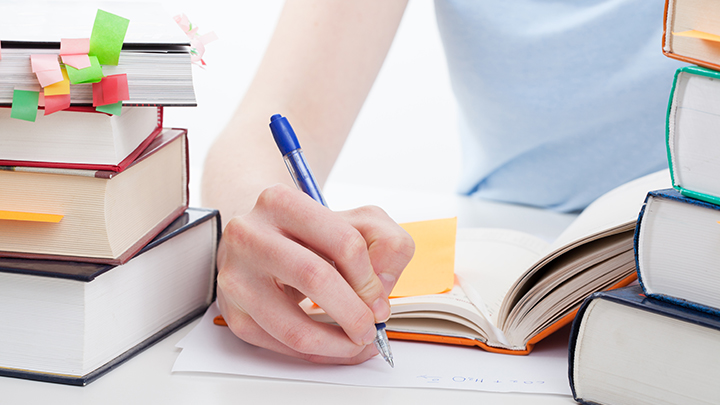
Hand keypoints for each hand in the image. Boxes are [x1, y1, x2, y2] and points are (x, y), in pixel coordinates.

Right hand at [216, 184, 414, 363]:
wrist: (258, 239)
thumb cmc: (310, 232)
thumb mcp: (357, 220)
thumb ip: (386, 244)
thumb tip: (379, 292)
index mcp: (281, 202)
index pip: (343, 242)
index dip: (370, 279)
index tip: (379, 300)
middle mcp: (250, 235)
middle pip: (315, 278)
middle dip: (354, 313)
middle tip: (371, 327)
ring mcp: (236, 276)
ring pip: (293, 326)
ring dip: (335, 344)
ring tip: (356, 343)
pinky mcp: (233, 313)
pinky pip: (280, 346)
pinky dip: (315, 353)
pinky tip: (332, 345)